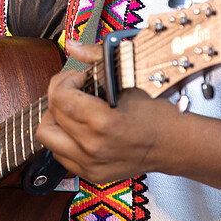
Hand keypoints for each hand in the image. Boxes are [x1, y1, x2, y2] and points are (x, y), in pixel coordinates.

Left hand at [35, 40, 181, 184]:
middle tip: (75, 90)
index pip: (60, 98)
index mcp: (103, 123)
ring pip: (47, 137)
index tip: (78, 78)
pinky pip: (59, 154)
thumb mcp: (128, 80)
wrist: (173, 145)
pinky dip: (63, 138)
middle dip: (59, 96)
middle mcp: (93, 147)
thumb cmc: (156, 115)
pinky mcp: (91, 174)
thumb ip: (96, 58)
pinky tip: (78, 128)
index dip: (63, 81)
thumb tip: (73, 45)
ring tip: (73, 110)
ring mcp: (90, 164)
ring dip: (55, 118)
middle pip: (50, 115)